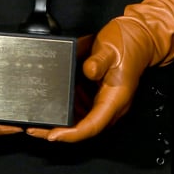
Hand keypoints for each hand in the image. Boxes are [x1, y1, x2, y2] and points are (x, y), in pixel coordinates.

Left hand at [26, 16, 152, 141]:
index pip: (91, 126)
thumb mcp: (110, 48)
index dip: (71, 134)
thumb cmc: (127, 44)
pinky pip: (81, 108)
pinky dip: (65, 109)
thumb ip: (98, 61)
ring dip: (60, 122)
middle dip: (58, 132)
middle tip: (35, 129)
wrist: (139, 37)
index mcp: (114, 100)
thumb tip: (88, 71)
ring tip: (37, 119)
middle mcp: (110, 106)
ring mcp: (104, 102)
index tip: (53, 135)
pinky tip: (50, 103)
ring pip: (80, 120)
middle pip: (82, 128)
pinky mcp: (98, 95)